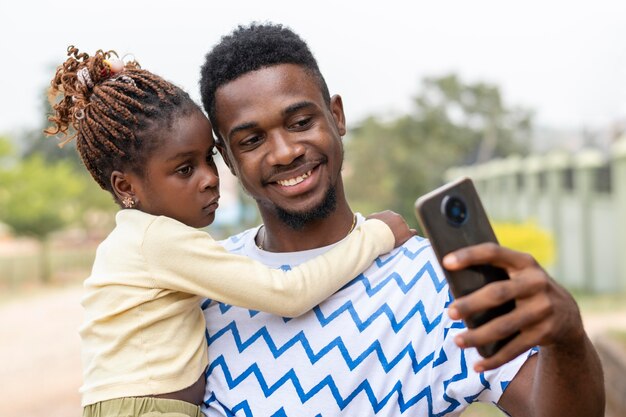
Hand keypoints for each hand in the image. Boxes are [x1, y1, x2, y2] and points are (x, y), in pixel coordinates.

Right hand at [366, 210, 416, 246]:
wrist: (375, 235)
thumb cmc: (370, 228)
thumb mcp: (369, 219)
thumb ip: (374, 217)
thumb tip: (374, 219)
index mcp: (388, 213)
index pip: (392, 218)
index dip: (390, 225)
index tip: (386, 231)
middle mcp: (397, 216)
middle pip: (398, 223)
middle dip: (396, 229)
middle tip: (390, 237)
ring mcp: (403, 224)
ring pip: (404, 228)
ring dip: (401, 233)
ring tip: (396, 240)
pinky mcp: (407, 233)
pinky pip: (413, 233)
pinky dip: (411, 235)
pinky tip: (409, 239)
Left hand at [443, 242, 585, 371]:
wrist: (568, 314)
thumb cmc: (525, 289)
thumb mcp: (518, 274)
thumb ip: (494, 272)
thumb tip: (452, 282)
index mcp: (524, 262)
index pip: (494, 253)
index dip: (470, 256)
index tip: (446, 262)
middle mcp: (536, 283)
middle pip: (497, 293)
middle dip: (471, 304)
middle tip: (450, 313)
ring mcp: (543, 309)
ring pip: (504, 326)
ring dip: (478, 336)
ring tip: (457, 341)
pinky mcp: (545, 333)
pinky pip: (514, 349)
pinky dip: (494, 360)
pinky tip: (477, 365)